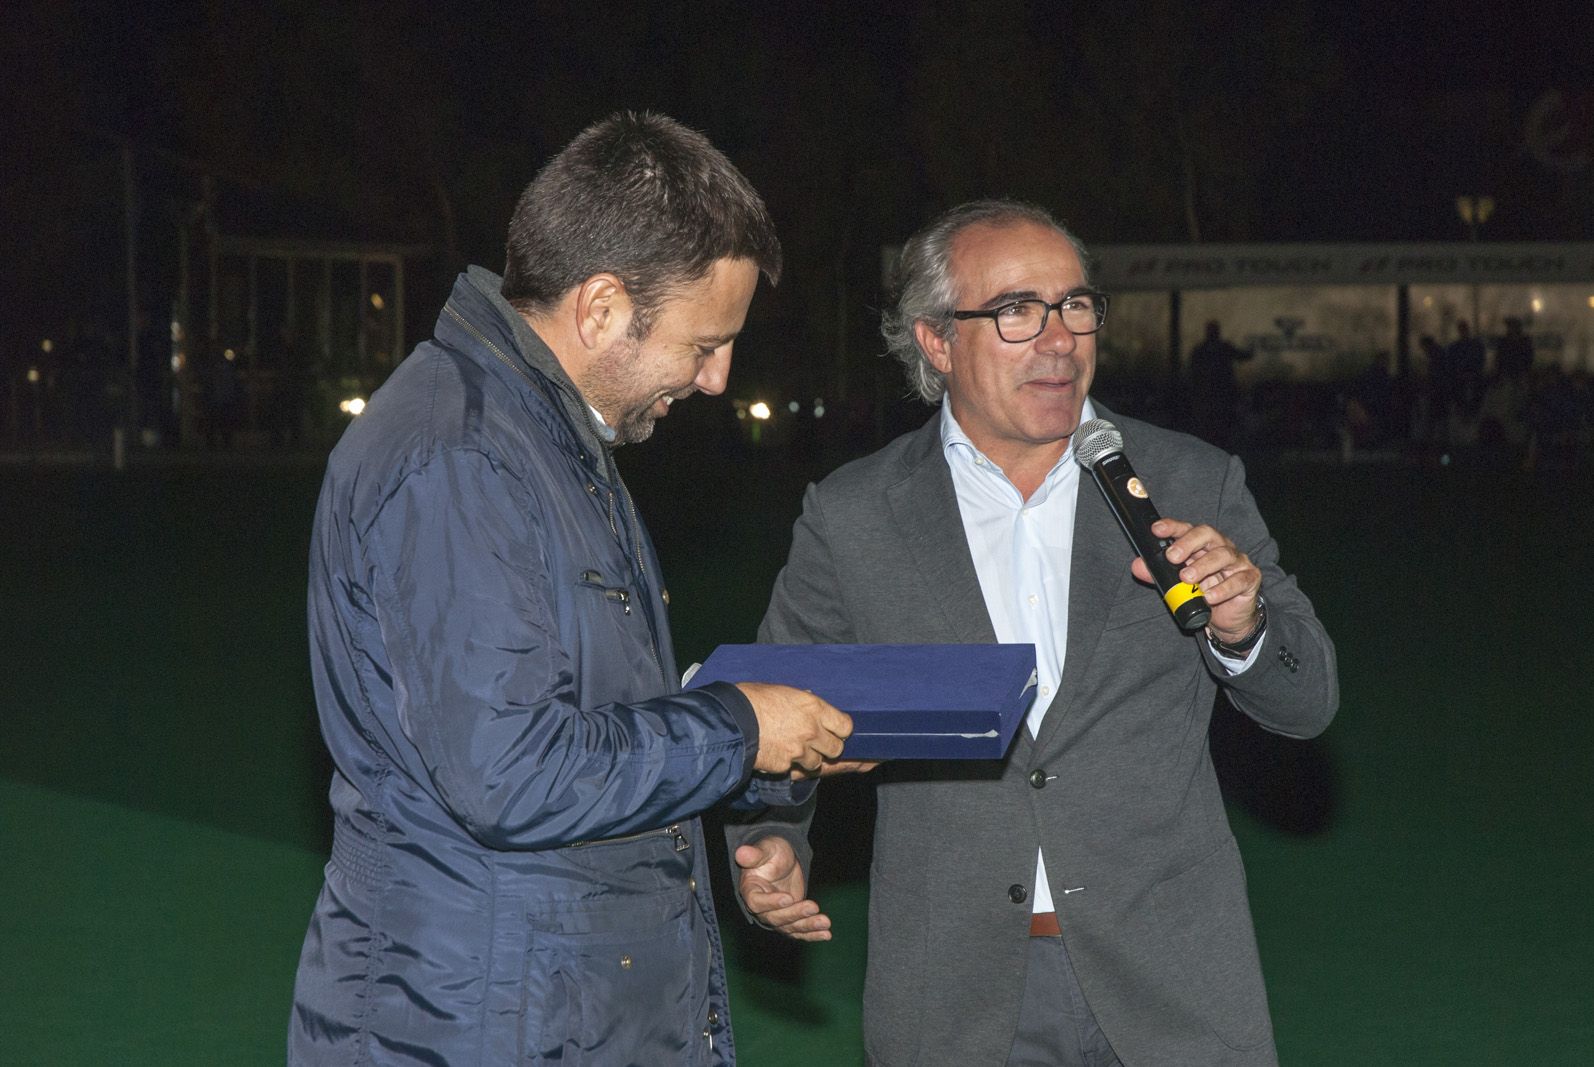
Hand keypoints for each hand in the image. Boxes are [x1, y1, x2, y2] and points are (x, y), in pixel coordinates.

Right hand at [735, 836, 833, 940]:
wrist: (782, 861)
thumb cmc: (771, 853)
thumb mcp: (766, 849)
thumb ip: (755, 854)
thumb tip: (741, 853)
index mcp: (751, 891)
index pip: (757, 902)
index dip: (771, 903)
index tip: (788, 898)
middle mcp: (761, 908)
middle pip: (775, 918)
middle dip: (795, 914)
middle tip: (813, 907)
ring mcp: (776, 916)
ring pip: (789, 927)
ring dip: (807, 926)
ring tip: (825, 922)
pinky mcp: (789, 920)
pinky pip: (799, 931)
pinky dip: (812, 934)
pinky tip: (826, 935)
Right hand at [736, 683, 853, 776]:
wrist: (730, 720)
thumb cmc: (751, 700)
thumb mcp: (783, 692)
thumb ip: (802, 702)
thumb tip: (809, 702)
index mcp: (814, 708)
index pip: (845, 726)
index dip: (841, 730)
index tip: (835, 730)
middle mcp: (811, 731)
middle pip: (836, 748)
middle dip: (828, 747)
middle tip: (816, 743)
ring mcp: (799, 751)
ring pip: (816, 763)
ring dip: (808, 759)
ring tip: (792, 749)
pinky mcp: (784, 766)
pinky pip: (794, 770)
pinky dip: (788, 765)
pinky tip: (777, 755)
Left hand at [1132, 518, 1261, 642]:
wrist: (1228, 618)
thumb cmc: (1203, 593)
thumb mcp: (1178, 585)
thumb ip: (1158, 575)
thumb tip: (1136, 567)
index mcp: (1201, 545)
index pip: (1187, 529)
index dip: (1173, 527)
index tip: (1157, 530)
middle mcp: (1220, 548)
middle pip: (1207, 535)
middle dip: (1188, 543)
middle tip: (1172, 557)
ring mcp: (1237, 562)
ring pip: (1223, 555)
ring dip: (1203, 566)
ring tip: (1187, 579)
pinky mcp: (1249, 579)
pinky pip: (1239, 580)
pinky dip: (1223, 588)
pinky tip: (1209, 596)